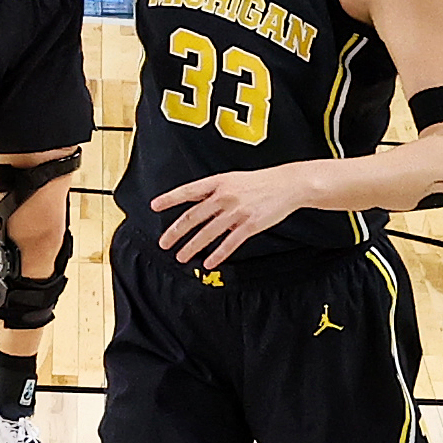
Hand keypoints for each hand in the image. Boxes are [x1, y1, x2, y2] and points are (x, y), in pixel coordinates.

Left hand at [152, 163, 309, 267]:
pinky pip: (230, 243)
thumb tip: (198, 209)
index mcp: (218, 182)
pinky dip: (218, 254)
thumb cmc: (260, 182)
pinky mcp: (250, 225)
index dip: (170, 198)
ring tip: (181, 257)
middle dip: (176, 232)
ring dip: (192, 247)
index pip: (189, 191)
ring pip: (208, 232)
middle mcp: (224, 196)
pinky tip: (209, 263)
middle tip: (164, 243)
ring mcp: (237, 211)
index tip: (154, 206)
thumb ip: (215, 193)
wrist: (287, 184)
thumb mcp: (233, 179)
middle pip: (193, 216)